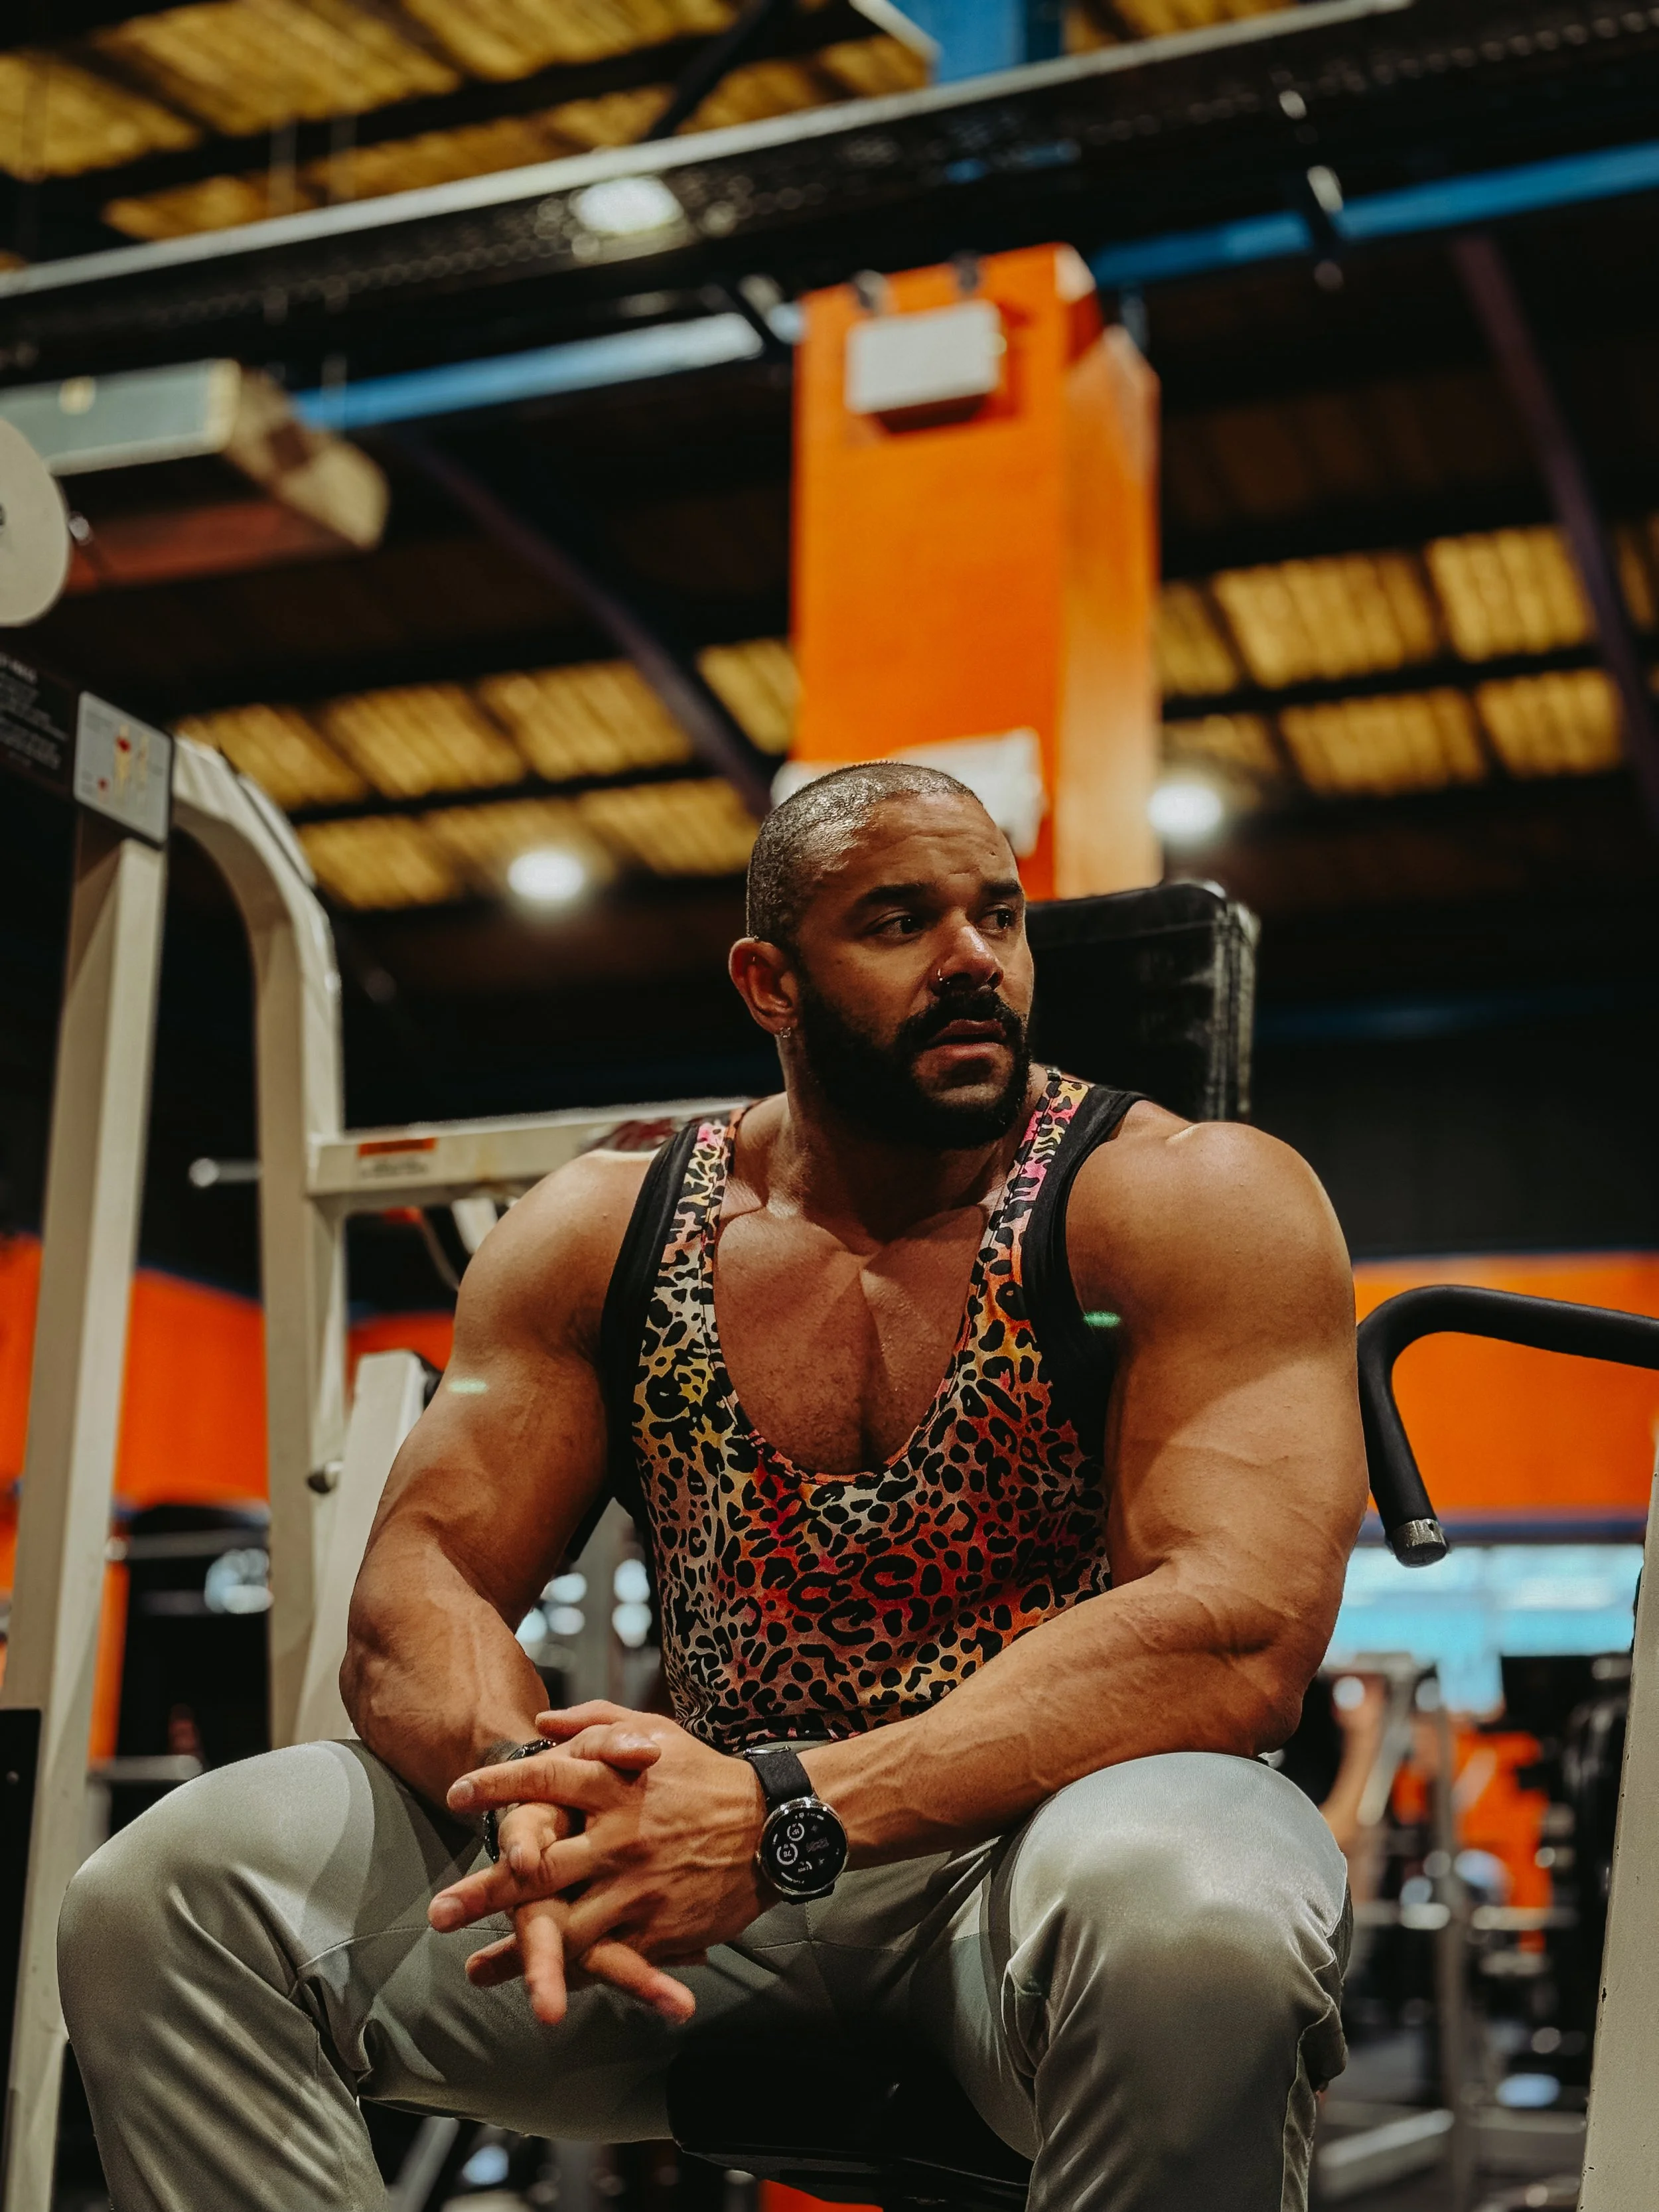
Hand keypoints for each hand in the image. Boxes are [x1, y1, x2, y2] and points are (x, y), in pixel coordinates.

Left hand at [429, 1703, 766, 2025]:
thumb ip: (596, 1724)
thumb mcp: (655, 1732)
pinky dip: (572, 1974)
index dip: (497, 1787)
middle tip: (439, 1912)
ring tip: (474, 1970)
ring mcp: (640, 1888)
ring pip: (567, 1926)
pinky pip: (608, 1957)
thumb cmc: (705, 1776)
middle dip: (484, 1892)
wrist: (771, 1827)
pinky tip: (539, 1989)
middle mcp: (622, 1837)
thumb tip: (541, 1724)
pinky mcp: (659, 1929)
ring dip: (517, 1952)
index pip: (546, 1778)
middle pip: (541, 1869)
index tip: (457, 1797)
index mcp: (618, 1784)